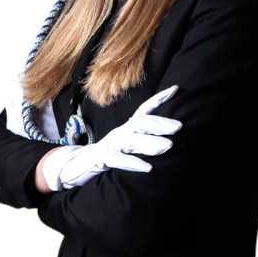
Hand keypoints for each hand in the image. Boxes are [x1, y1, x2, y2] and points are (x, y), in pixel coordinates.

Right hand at [40, 85, 181, 190]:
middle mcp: (120, 132)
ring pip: (131, 140)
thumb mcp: (129, 145)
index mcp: (128, 128)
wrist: (79, 166)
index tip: (176, 89)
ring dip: (150, 142)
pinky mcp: (102, 158)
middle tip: (179, 127)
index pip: (145, 110)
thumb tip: (170, 140)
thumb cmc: (110, 155)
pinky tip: (147, 168)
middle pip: (140, 123)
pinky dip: (133, 162)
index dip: (159, 98)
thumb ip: (144, 140)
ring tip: (168, 146)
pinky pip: (118, 159)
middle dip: (160, 123)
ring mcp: (110, 144)